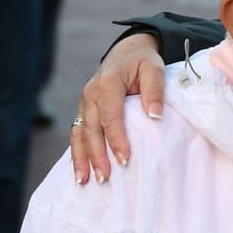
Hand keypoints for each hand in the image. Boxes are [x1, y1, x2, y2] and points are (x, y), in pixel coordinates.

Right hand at [70, 33, 166, 184]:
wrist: (127, 51)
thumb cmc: (143, 61)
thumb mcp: (154, 69)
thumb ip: (155, 90)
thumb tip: (155, 116)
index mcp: (108, 83)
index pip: (111, 116)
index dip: (116, 139)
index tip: (125, 159)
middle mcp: (90, 93)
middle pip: (91, 129)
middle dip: (97, 155)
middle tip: (105, 178)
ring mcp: (84, 102)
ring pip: (79, 134)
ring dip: (81, 158)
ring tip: (84, 181)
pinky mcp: (84, 110)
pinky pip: (77, 133)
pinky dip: (77, 152)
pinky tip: (79, 171)